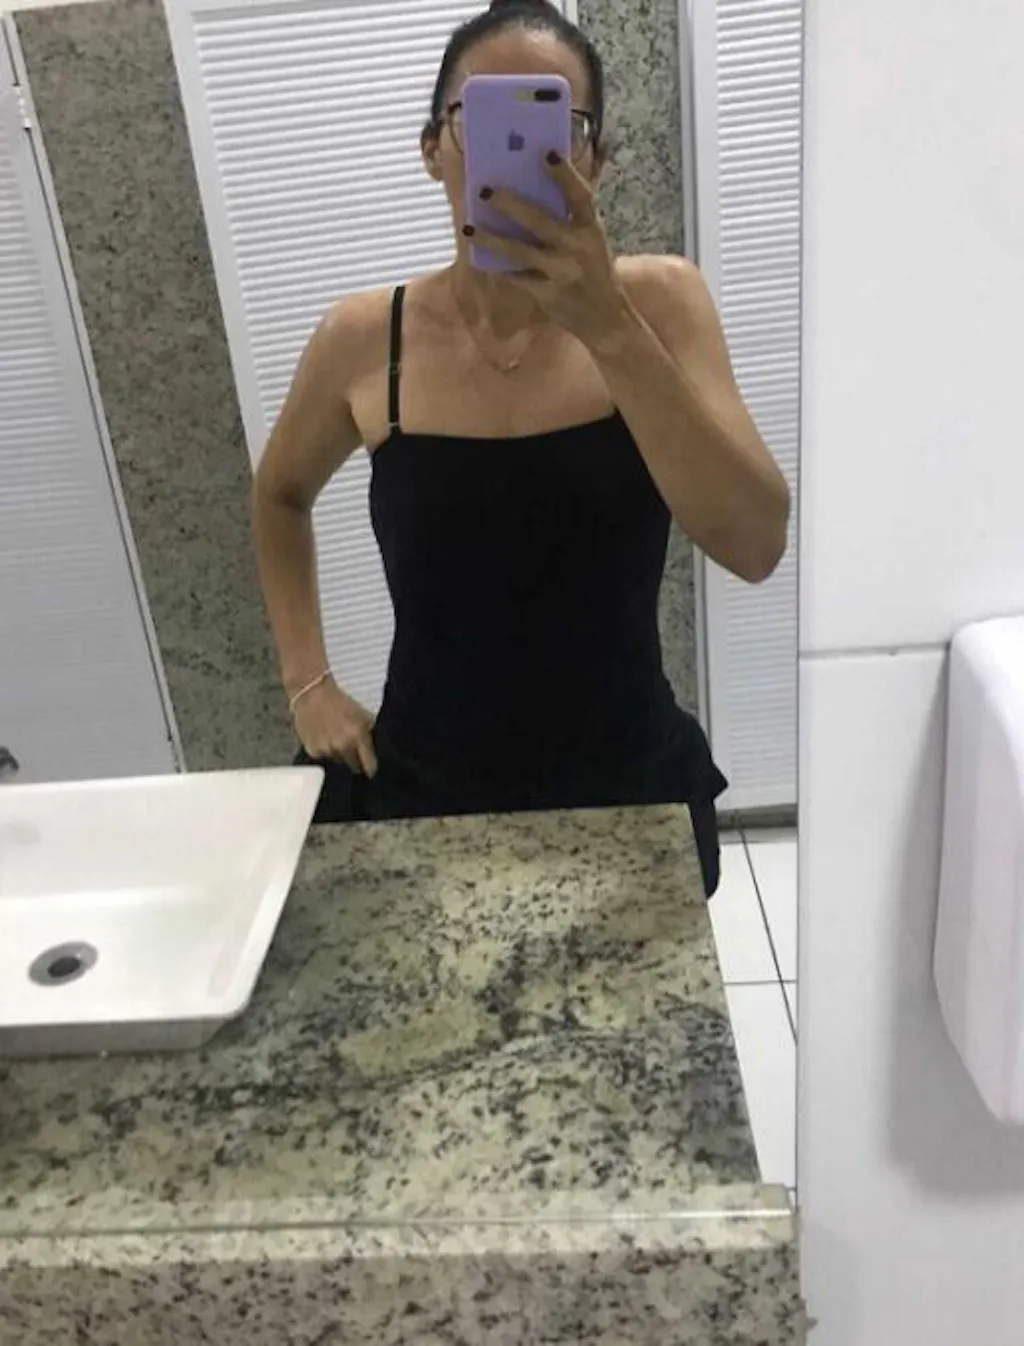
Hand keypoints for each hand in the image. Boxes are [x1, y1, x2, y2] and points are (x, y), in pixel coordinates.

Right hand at [293, 679, 377, 776]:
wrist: (313, 694)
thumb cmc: (339, 702)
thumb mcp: (362, 714)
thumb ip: (369, 733)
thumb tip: (374, 749)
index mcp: (358, 736)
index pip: (369, 765)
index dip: (371, 768)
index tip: (370, 769)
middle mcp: (342, 746)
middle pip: (353, 766)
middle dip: (355, 760)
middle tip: (352, 749)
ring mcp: (326, 750)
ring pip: (338, 762)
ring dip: (339, 755)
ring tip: (336, 740)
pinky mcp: (313, 751)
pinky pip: (324, 758)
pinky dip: (325, 752)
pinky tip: (324, 739)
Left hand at [466, 154, 631, 348]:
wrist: (605, 318)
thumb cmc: (593, 269)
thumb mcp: (590, 240)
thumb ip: (569, 217)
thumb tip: (529, 187)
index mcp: (591, 229)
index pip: (580, 196)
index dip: (564, 175)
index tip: (546, 152)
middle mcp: (577, 248)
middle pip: (539, 221)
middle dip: (510, 204)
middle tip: (483, 189)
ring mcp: (561, 273)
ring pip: (520, 252)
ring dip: (492, 239)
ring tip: (469, 227)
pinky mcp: (548, 295)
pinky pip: (517, 277)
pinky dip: (498, 268)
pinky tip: (479, 258)